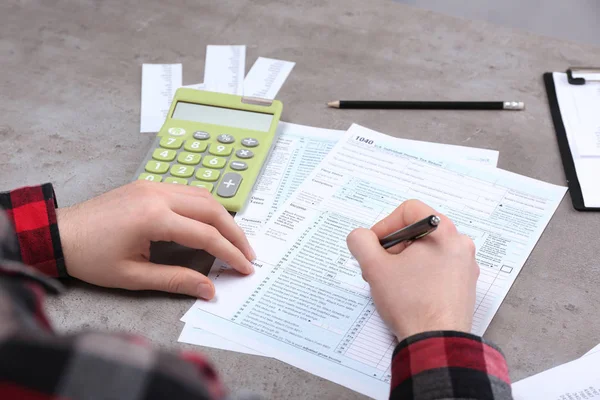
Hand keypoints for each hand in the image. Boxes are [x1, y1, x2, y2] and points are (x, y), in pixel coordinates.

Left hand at [56, 181, 254, 298]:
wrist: (58, 234)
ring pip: (203, 195)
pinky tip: (211, 222)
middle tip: (248, 253)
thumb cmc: (91, 258)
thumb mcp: (133, 276)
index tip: (245, 267)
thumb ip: (175, 280)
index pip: (206, 234)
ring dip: (223, 216)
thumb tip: (208, 289)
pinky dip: (206, 206)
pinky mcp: (148, 186)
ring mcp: (153, 186)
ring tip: (235, 239)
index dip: (230, 253)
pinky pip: (188, 191)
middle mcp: (158, 195)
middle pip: (212, 209)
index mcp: (153, 218)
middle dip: (235, 233)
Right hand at [346, 200, 478, 340]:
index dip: (385, 225)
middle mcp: (460, 244)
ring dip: (405, 261)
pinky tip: (408, 293)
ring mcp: (465, 265)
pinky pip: (437, 268)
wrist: (436, 342)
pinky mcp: (464, 285)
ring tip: (393, 282)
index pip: (409, 210)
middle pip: (418, 230)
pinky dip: (419, 274)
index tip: (375, 245)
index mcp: (443, 232)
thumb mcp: (374, 267)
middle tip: (380, 266)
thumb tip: (360, 237)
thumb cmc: (412, 304)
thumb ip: (361, 242)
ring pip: (427, 250)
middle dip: (394, 246)